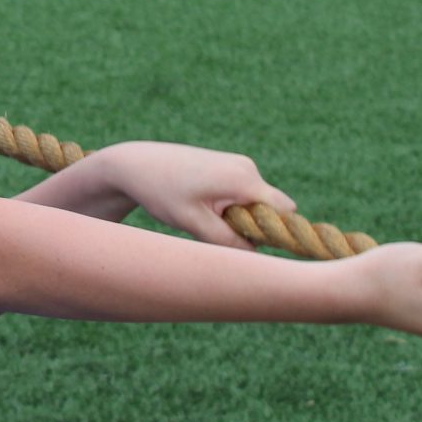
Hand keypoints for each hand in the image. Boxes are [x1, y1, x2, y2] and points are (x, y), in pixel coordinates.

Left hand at [94, 141, 292, 248]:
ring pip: (256, 204)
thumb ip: (228, 241)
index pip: (285, 210)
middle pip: (270, 209)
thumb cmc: (162, 192)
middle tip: (217, 231)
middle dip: (252, 227)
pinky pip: (244, 195)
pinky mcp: (230, 166)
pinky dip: (230, 207)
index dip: (279, 232)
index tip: (257, 246)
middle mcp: (247, 168)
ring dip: (238, 218)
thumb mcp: (194, 223)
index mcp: (243, 179)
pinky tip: (202, 206)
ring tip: (204, 216)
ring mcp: (239, 164)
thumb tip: (257, 257)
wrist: (136, 164)